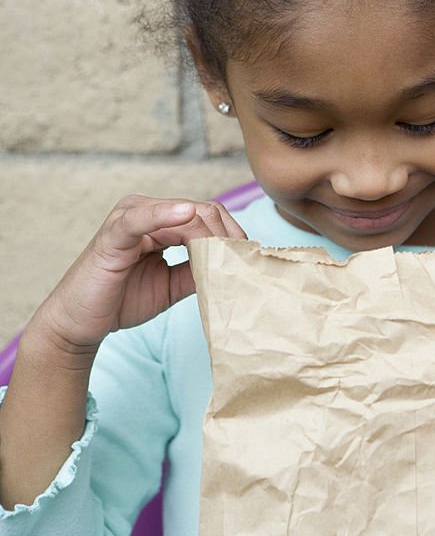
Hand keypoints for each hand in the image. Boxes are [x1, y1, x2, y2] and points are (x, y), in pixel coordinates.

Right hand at [32, 195, 245, 355]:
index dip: (233, 235)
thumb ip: (201, 267)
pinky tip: (187, 214)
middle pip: (203, 211)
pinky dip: (164, 215)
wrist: (80, 324)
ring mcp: (129, 219)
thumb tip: (235, 263)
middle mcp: (147, 211)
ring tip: (226, 255)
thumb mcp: (174, 283)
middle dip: (227, 235)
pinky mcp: (112, 234)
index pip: (209, 216)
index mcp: (161, 220)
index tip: (252, 258)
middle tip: (243, 261)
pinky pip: (140, 219)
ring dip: (210, 234)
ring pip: (183, 213)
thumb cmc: (123, 300)